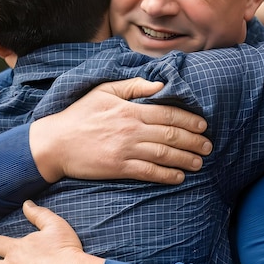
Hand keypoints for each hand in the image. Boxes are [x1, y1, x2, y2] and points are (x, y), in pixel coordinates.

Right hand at [29, 77, 211, 183]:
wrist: (55, 142)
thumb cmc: (80, 114)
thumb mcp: (104, 91)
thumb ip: (133, 86)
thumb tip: (159, 85)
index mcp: (130, 109)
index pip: (168, 114)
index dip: (189, 120)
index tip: (203, 126)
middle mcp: (131, 129)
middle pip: (171, 135)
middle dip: (193, 141)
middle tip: (208, 147)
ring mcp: (125, 150)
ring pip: (164, 155)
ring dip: (185, 159)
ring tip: (199, 163)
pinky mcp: (118, 168)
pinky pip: (148, 172)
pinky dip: (166, 175)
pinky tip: (178, 177)